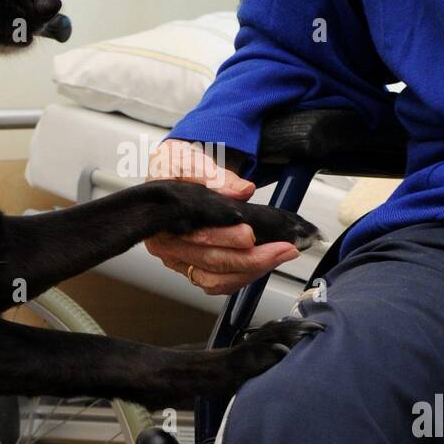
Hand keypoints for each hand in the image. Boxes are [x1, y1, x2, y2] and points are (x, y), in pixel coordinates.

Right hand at [144, 139, 300, 295]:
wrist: (172, 173)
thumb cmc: (177, 168)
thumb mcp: (189, 160)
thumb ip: (214, 175)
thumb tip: (242, 190)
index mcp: (161, 219)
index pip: (196, 235)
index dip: (225, 239)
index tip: (250, 234)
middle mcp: (166, 245)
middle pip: (210, 260)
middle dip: (251, 257)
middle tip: (282, 247)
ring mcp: (178, 260)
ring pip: (215, 279)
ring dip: (252, 271)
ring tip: (281, 255)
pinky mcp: (191, 268)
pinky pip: (217, 284)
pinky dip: (243, 278)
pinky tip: (264, 265)